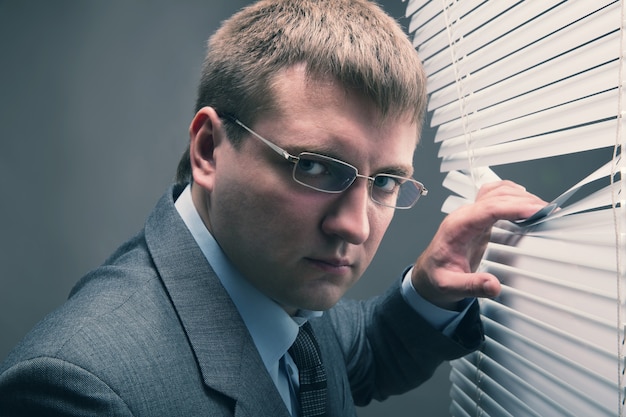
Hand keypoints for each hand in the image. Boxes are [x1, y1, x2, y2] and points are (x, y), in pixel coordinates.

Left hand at [411, 180, 546, 309]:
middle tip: (548, 212)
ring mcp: (471, 215)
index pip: (487, 209)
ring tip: (543, 208)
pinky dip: (512, 195)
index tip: (535, 211)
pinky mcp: (478, 218)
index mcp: (457, 227)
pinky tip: (525, 202)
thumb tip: (493, 285)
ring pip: (495, 192)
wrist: (427, 274)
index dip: (513, 207)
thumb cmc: (436, 276)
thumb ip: (471, 286)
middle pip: (495, 196)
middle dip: (523, 201)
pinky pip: (494, 197)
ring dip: (519, 196)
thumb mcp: (450, 286)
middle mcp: (464, 216)